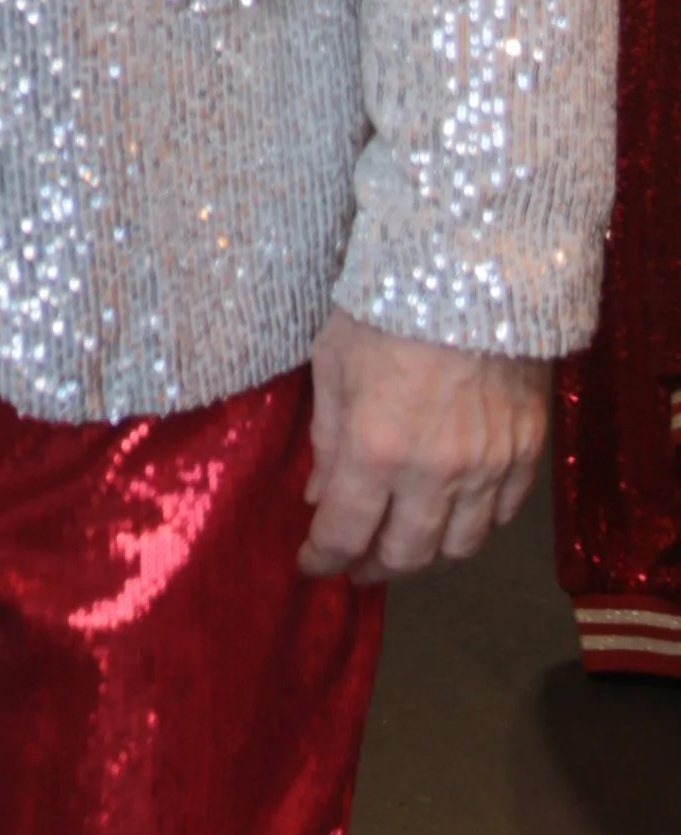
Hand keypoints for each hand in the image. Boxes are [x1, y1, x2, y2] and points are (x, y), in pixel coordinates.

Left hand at [299, 305, 547, 580]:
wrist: (469, 268)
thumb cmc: (385, 306)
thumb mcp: (334, 362)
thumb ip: (327, 437)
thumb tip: (319, 495)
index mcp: (376, 447)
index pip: (344, 531)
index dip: (323, 557)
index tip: (310, 564)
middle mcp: (435, 471)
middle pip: (405, 554)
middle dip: (372, 566)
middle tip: (354, 564)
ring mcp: (487, 466)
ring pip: (458, 547)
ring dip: (425, 555)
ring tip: (401, 545)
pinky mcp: (525, 454)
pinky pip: (500, 517)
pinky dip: (473, 528)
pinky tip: (452, 517)